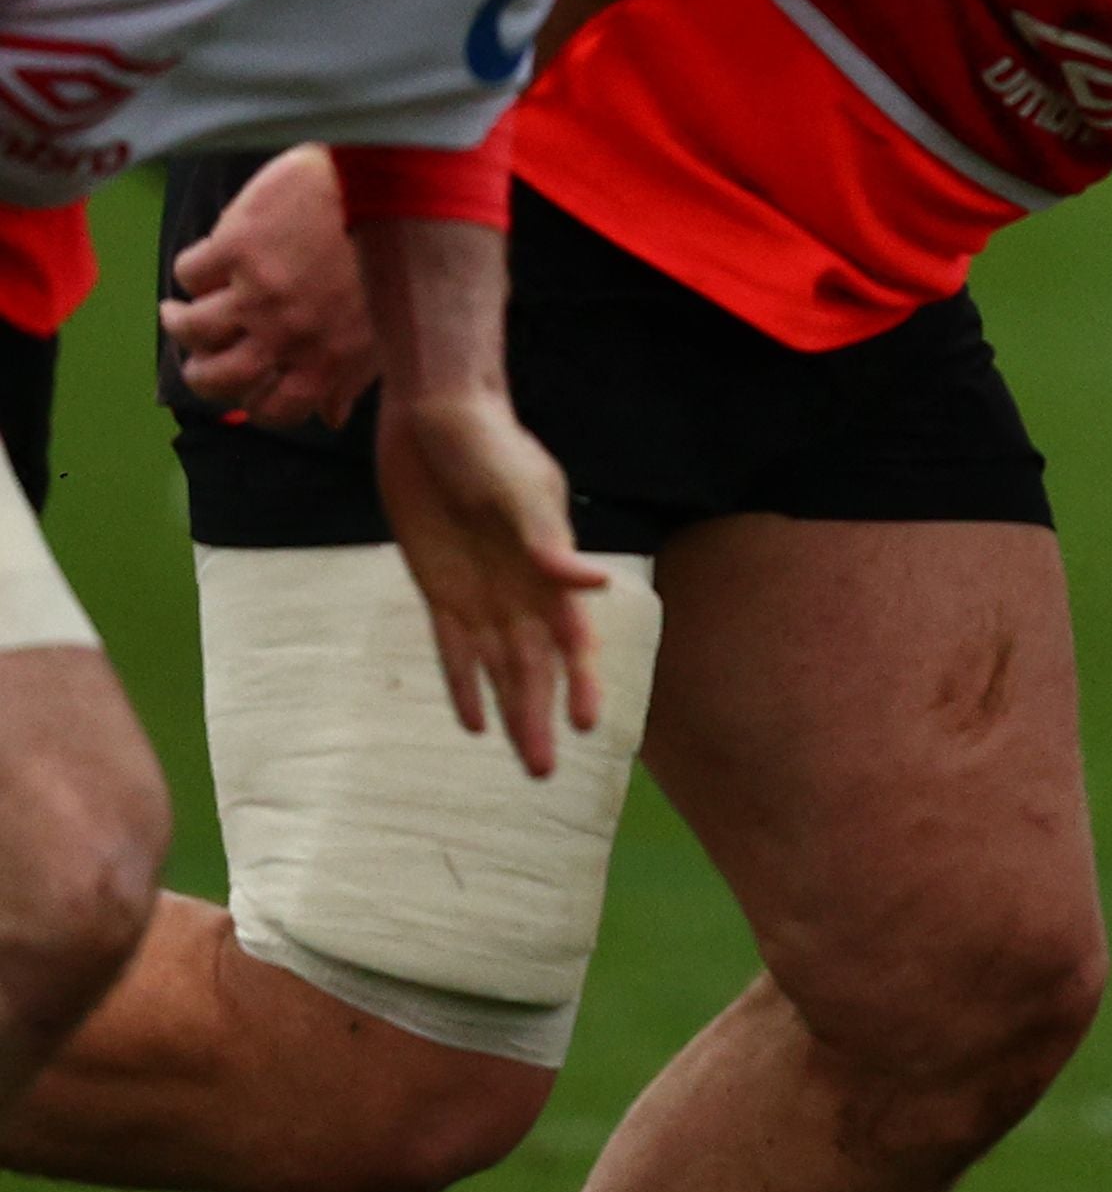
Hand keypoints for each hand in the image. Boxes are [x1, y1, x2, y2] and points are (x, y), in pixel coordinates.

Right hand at [158, 144, 378, 423]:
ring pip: (192, 329)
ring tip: (180, 311)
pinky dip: (191, 272)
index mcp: (331, 358)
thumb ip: (354, 375)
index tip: (244, 389)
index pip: (274, 410)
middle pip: (217, 379)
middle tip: (198, 359)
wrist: (395, 177)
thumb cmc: (400, 251)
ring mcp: (260, 291)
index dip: (251, 405)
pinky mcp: (238, 247)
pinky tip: (204, 263)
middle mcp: (291, 334)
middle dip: (201, 375)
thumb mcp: (388, 324)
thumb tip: (330, 418)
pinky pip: (190, 273)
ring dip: (181, 324)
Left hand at [371, 384, 612, 774]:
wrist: (438, 418)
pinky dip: (464, 683)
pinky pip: (452, 648)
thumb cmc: (489, 445)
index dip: (580, 681)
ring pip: (498, 667)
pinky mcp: (440, 588)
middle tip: (543, 773)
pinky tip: (472, 721)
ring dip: (510, 712)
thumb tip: (593, 584)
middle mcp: (522, 589)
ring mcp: (481, 592)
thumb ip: (548, 542)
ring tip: (525, 762)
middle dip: (541, 718)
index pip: (572, 638)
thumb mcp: (519, 490)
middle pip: (535, 666)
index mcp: (551, 568)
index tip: (585, 724)